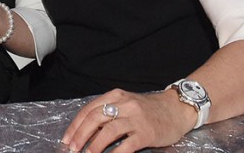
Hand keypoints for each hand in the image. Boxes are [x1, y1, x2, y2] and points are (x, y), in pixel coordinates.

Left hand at [61, 88, 195, 152]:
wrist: (176, 109)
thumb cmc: (148, 109)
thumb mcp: (126, 104)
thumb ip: (108, 112)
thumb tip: (85, 131)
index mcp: (115, 96)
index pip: (89, 110)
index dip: (75, 125)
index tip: (67, 138)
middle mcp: (124, 105)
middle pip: (95, 119)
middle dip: (80, 135)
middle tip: (72, 148)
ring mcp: (136, 119)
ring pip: (108, 131)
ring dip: (94, 145)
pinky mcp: (146, 133)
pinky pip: (127, 145)